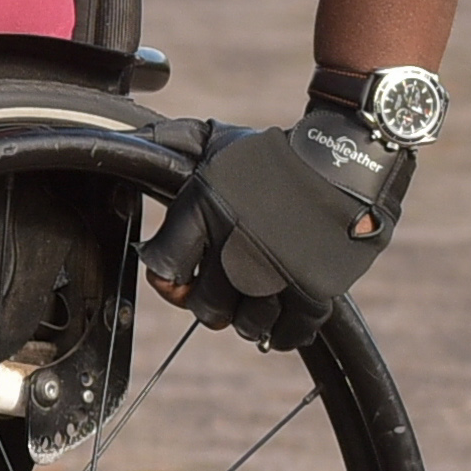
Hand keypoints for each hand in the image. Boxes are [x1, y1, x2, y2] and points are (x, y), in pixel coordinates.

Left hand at [160, 106, 409, 349]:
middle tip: (220, 294)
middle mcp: (235, 245)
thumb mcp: (215, 141)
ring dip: (247, 320)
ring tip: (252, 304)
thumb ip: (173, 145)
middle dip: (209, 305)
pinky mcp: (313, 288)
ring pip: (247, 324)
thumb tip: (124, 137)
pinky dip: (284, 333)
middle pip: (206, 307)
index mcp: (204, 209)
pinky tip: (281, 321)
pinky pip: (290, 330)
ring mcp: (275, 271)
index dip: (166, 278)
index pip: (163, 267)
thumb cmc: (277, 152)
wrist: (346, 159)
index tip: (176, 278)